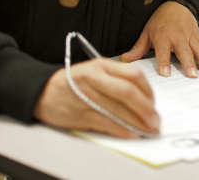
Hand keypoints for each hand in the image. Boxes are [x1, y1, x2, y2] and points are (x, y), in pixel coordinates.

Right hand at [33, 58, 158, 137]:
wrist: (42, 91)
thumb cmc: (71, 82)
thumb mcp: (94, 71)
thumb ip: (116, 78)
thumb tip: (141, 97)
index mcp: (101, 65)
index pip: (133, 74)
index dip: (148, 90)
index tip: (154, 101)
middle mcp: (95, 78)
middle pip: (129, 92)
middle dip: (146, 108)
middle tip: (156, 119)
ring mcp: (87, 96)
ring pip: (119, 109)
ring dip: (138, 121)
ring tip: (148, 128)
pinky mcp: (81, 113)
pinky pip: (106, 122)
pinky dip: (122, 129)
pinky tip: (131, 133)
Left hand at [119, 1, 198, 77]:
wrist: (176, 5)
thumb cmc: (160, 21)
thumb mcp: (146, 32)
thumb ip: (138, 48)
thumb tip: (124, 60)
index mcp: (164, 37)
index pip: (163, 52)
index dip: (164, 62)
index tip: (165, 74)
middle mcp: (179, 37)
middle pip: (184, 52)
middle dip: (189, 63)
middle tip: (192, 75)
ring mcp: (192, 37)